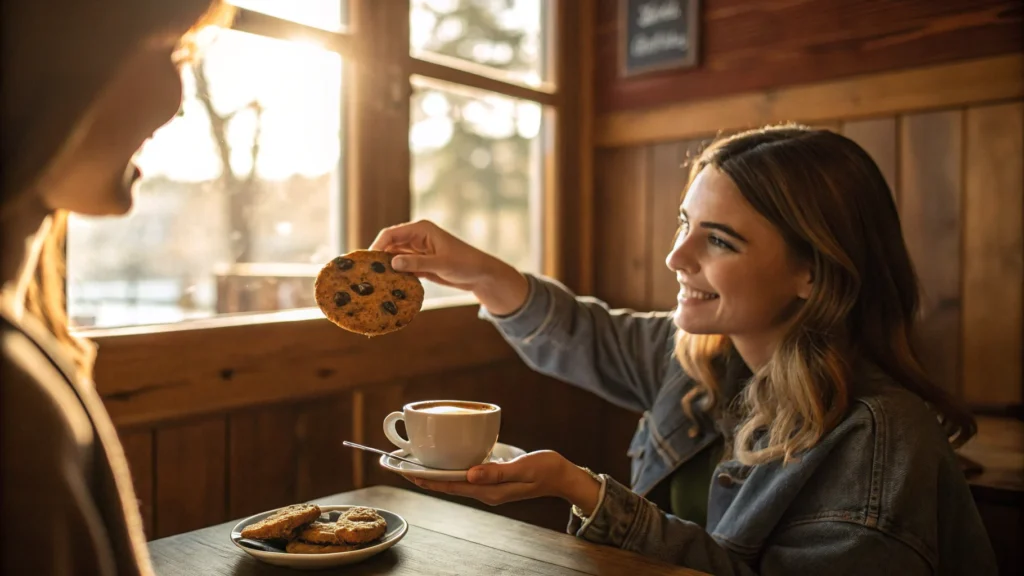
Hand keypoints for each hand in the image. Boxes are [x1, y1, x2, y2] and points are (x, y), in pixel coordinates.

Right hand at [369, 220, 528, 314]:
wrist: (480, 275)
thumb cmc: (465, 264)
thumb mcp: (441, 264)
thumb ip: (417, 263)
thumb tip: (393, 263)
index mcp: (421, 229)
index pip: (392, 234)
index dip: (377, 245)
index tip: (367, 260)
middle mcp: (417, 237)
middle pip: (390, 245)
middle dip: (379, 257)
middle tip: (366, 272)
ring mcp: (418, 251)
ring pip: (395, 257)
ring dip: (386, 267)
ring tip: (373, 281)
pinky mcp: (420, 263)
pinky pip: (403, 267)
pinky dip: (396, 274)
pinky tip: (388, 285)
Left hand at [404, 450, 601, 513]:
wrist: (563, 476)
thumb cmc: (546, 470)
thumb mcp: (523, 469)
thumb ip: (497, 472)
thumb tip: (470, 475)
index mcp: (490, 491)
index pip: (451, 486)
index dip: (428, 480)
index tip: (408, 473)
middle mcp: (486, 491)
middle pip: (449, 484)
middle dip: (426, 477)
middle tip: (402, 467)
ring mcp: (490, 486)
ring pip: (456, 480)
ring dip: (437, 473)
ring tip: (417, 464)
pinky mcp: (494, 478)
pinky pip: (467, 475)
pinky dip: (453, 468)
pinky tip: (447, 460)